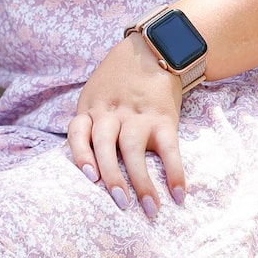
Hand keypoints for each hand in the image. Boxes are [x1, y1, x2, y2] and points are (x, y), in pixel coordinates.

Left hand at [68, 30, 187, 221]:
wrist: (153, 49)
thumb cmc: (119, 81)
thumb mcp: (96, 94)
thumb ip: (90, 123)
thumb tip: (87, 167)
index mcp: (92, 108)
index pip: (78, 132)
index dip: (81, 155)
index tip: (89, 177)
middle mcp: (112, 113)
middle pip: (105, 146)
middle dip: (112, 177)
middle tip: (120, 204)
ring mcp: (138, 116)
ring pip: (134, 150)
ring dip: (142, 182)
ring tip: (150, 208)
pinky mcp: (163, 118)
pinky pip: (169, 149)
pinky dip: (175, 172)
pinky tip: (179, 194)